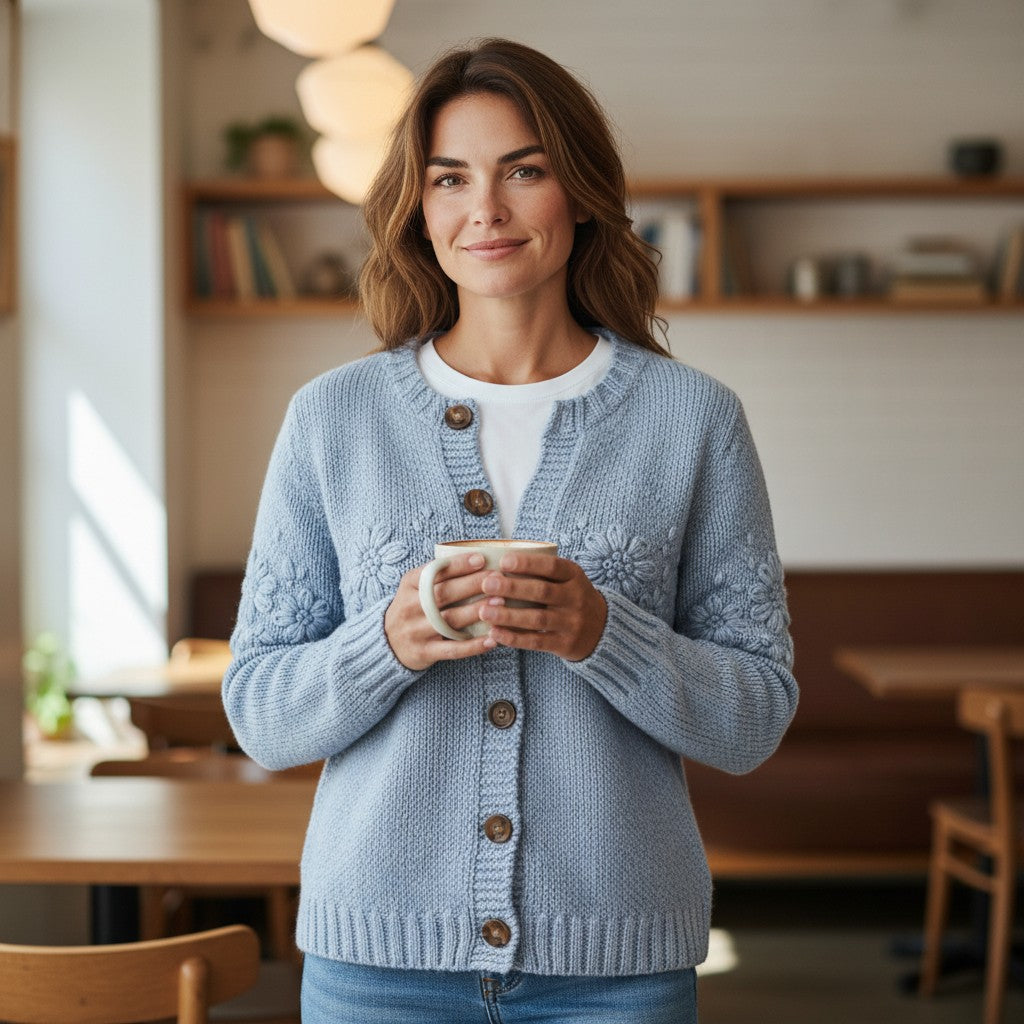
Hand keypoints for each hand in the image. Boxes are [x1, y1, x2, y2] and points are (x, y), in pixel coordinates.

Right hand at [384, 553, 496, 670]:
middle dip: (472, 585)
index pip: (434, 571)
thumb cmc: (412, 607)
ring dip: (476, 611)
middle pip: (444, 593)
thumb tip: (478, 558)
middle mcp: (411, 606)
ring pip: (449, 620)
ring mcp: (416, 631)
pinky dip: (472, 646)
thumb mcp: (415, 586)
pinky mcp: (424, 652)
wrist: (387, 642)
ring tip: (500, 603)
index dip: (458, 565)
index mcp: (409, 584)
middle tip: (498, 579)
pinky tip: (492, 640)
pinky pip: (451, 649)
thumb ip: (438, 575)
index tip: (481, 559)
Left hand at [476, 552, 607, 661]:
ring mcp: (571, 623)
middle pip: (542, 591)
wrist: (601, 628)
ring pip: (537, 619)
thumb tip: (497, 562)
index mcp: (574, 576)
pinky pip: (536, 642)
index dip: (528, 564)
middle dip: (512, 588)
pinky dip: (514, 638)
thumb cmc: (570, 596)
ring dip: (508, 615)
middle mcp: (575, 598)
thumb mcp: (566, 579)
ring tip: (484, 611)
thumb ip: (541, 571)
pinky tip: (494, 633)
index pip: (552, 566)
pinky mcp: (565, 644)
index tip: (503, 561)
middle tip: (486, 584)